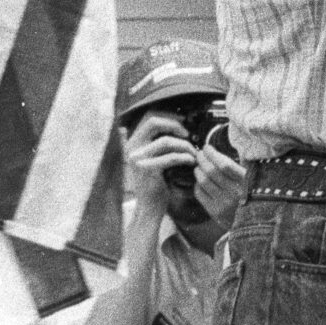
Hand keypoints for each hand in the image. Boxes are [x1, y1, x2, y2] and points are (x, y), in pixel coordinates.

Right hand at [122, 111, 191, 228]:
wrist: (149, 208)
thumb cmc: (156, 183)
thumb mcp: (154, 158)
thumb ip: (160, 141)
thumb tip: (180, 125)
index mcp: (133, 142)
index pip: (148, 116)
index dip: (168, 116)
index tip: (183, 123)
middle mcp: (132, 148)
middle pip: (154, 122)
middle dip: (175, 125)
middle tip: (187, 134)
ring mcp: (138, 159)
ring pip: (166, 141)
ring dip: (184, 145)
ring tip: (193, 152)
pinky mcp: (148, 170)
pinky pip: (171, 157)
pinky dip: (185, 157)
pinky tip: (191, 161)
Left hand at [193, 138, 245, 230]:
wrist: (253, 224)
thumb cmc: (252, 195)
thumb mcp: (253, 179)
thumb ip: (244, 165)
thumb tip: (227, 149)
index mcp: (247, 182)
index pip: (225, 164)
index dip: (213, 154)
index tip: (207, 148)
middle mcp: (235, 193)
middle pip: (211, 171)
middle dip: (202, 159)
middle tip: (200, 154)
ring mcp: (224, 204)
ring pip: (203, 181)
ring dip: (198, 170)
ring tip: (199, 166)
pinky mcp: (215, 212)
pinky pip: (200, 194)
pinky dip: (198, 184)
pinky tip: (200, 181)